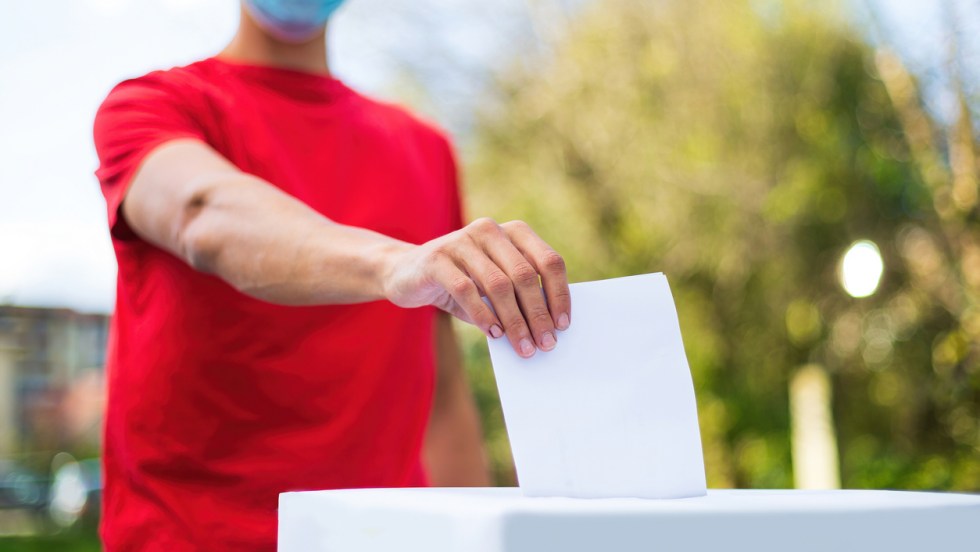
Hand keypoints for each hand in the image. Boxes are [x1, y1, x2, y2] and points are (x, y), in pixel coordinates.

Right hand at [382, 218, 570, 357]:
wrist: (406, 273)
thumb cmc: (461, 283)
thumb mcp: (493, 286)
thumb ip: (518, 298)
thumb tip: (547, 329)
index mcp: (513, 233)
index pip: (549, 261)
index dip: (559, 294)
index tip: (563, 325)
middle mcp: (490, 230)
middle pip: (525, 275)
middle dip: (538, 314)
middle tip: (546, 343)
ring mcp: (462, 241)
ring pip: (499, 285)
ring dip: (514, 321)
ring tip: (522, 346)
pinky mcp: (437, 258)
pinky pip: (466, 290)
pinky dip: (483, 316)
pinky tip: (493, 333)